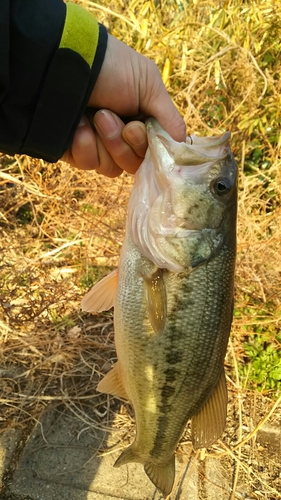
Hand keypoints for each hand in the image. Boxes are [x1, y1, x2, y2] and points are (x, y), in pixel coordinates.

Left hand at [62, 35, 185, 176]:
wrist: (70, 62)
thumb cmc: (113, 67)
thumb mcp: (149, 85)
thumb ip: (169, 118)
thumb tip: (184, 144)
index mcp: (141, 124)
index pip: (152, 155)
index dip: (144, 147)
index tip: (135, 127)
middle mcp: (121, 139)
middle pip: (132, 166)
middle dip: (121, 143)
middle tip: (106, 115)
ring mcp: (98, 146)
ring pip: (111, 169)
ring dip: (104, 141)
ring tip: (92, 115)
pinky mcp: (76, 152)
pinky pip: (88, 165)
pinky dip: (84, 146)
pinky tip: (77, 126)